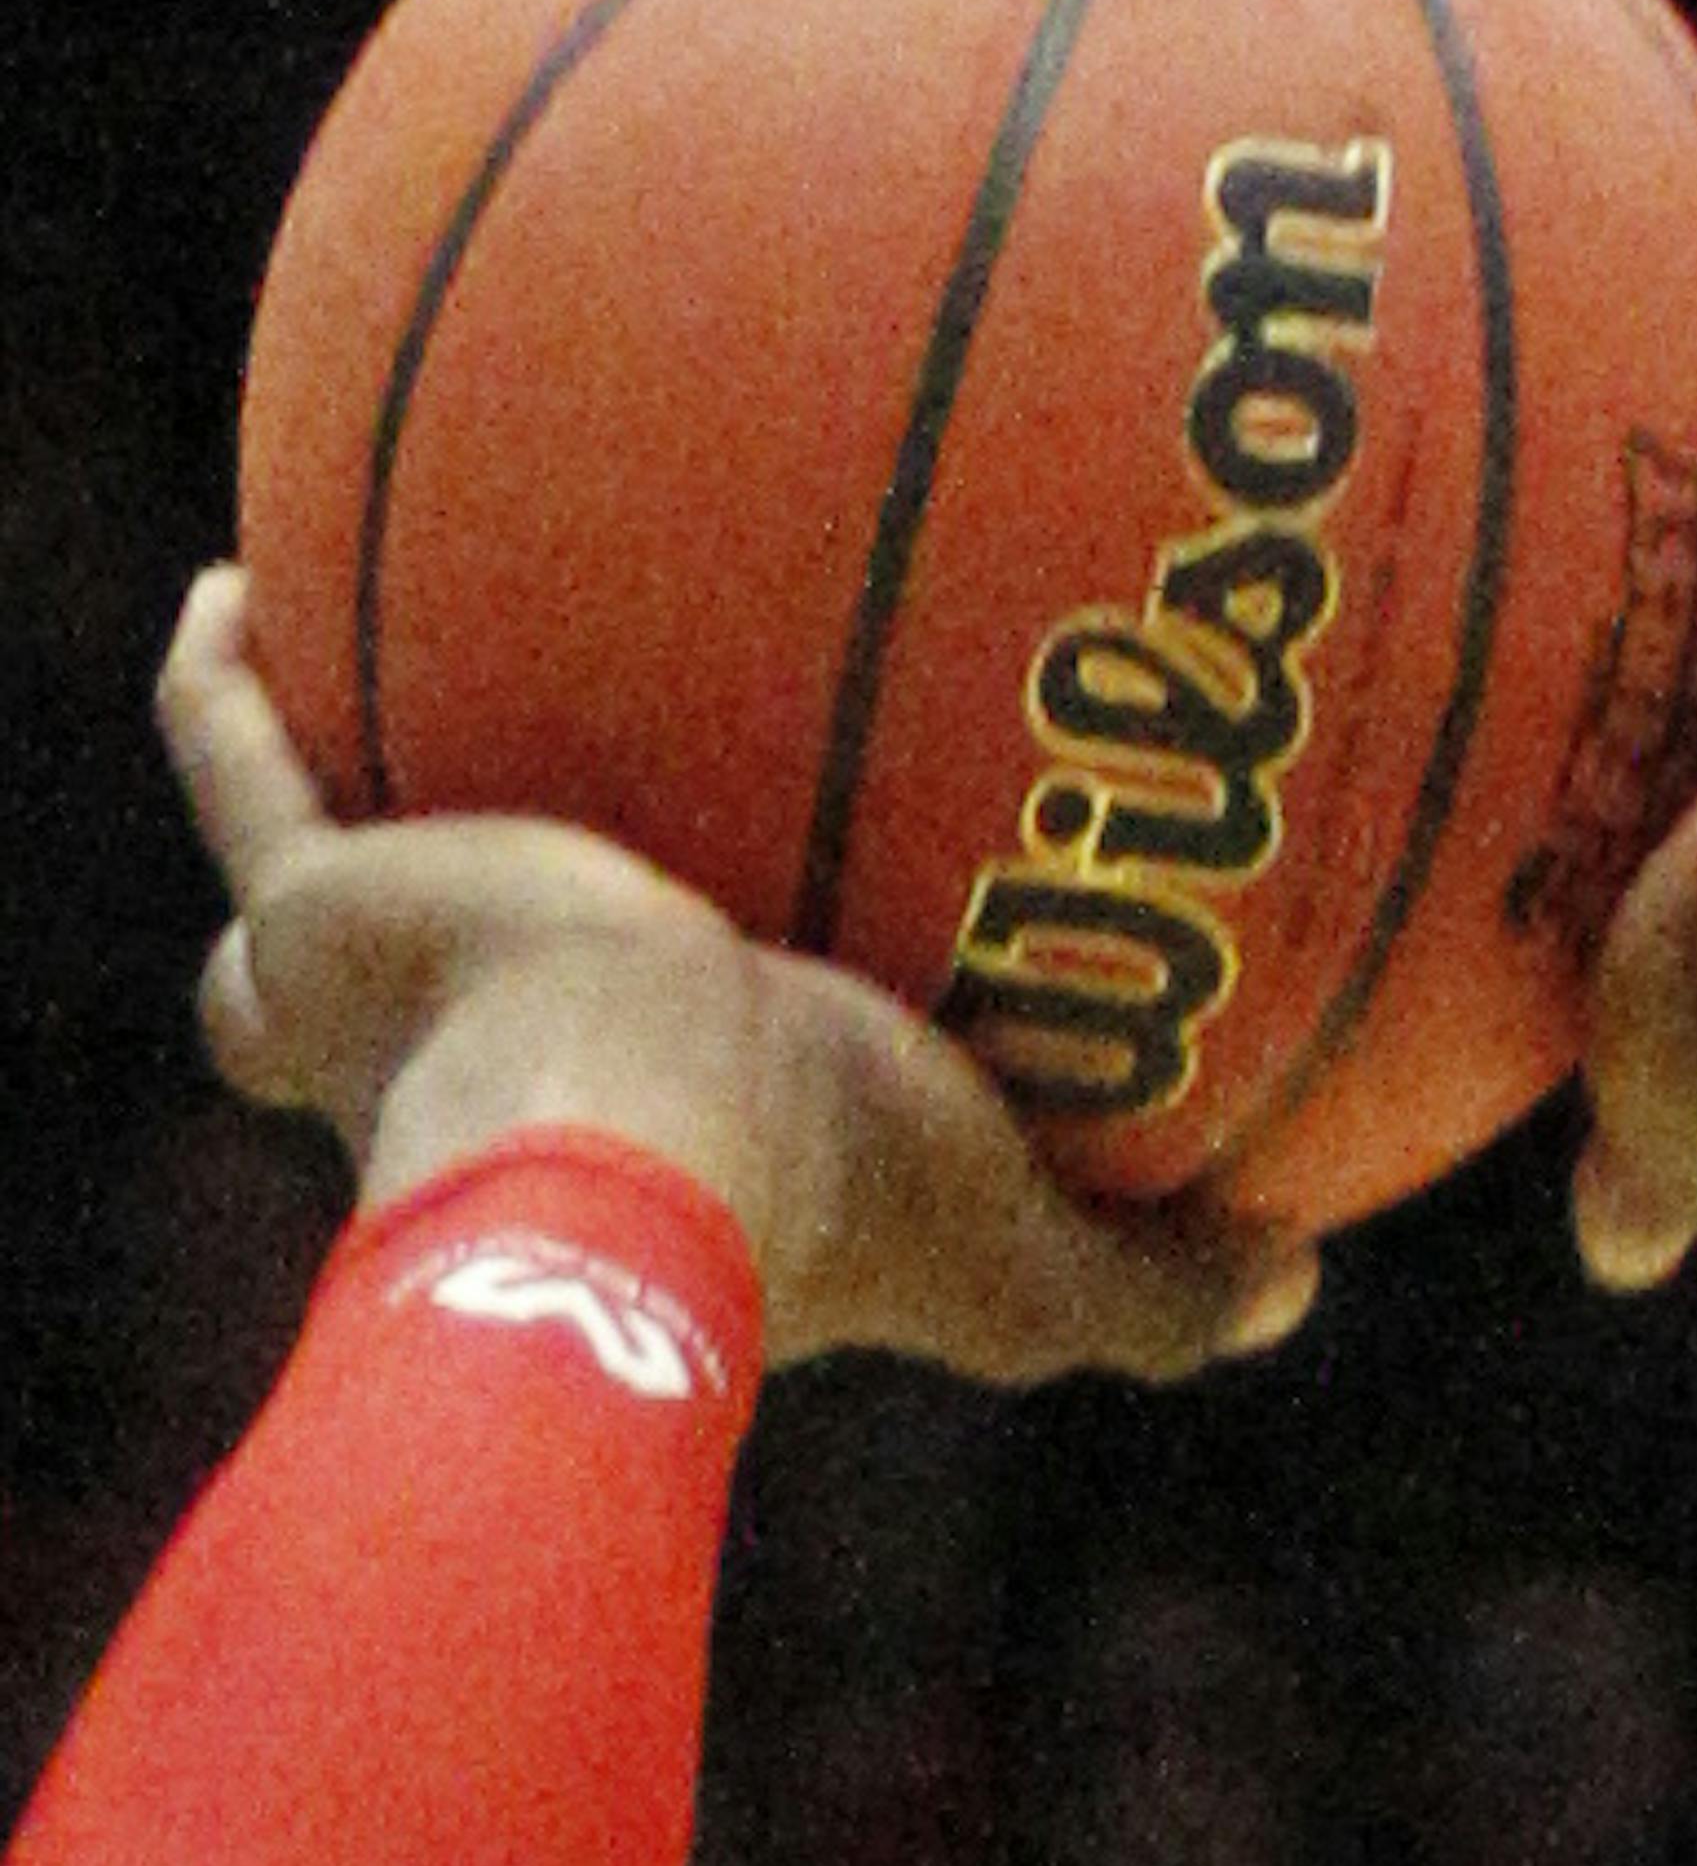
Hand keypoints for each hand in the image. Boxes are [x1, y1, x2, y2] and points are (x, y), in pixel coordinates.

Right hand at [157, 569, 1318, 1377]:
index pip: (637, 1112)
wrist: (636, 1146)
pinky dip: (226, 680)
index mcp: (634, 1143)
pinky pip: (237, 757)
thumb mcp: (1024, 1269)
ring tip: (347, 653)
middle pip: (446, 1003)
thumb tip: (1301, 1275)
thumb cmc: (822, 1204)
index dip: (660, 1062)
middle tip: (525, 811)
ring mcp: (384, 981)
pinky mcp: (321, 901)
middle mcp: (484, 1075)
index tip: (719, 992)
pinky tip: (238, 582)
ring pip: (315, 871)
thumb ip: (1156, 1283)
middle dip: (457, 922)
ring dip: (323, 786)